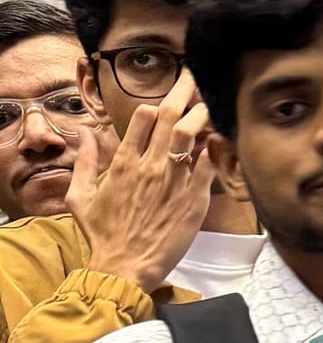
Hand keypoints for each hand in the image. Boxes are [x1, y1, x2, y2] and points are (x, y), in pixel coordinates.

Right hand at [67, 70, 214, 292]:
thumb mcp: (80, 196)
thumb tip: (84, 133)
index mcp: (124, 162)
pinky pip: (209, 164)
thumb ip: (85, 162)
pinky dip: (216, 147)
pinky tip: (222, 136)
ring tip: (210, 100)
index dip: (156, 106)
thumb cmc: (102, 234)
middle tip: (193, 76)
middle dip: (184, 91)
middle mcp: (150, 165)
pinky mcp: (194, 198)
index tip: (165, 102)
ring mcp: (174, 180)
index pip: (144, 117)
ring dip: (202, 112)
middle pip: (171, 116)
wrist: (125, 266)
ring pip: (192, 134)